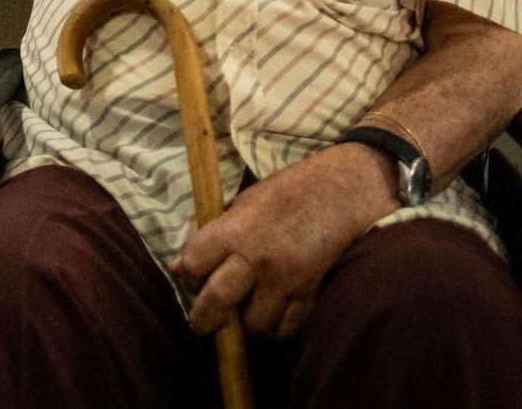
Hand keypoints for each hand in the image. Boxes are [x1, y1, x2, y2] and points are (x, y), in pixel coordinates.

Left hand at [171, 143, 397, 339]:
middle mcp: (258, 257)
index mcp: (235, 229)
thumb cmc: (285, 193)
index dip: (186, 276)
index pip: (194, 263)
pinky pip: (287, 328)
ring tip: (247, 308)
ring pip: (255, 323)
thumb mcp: (242, 204)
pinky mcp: (311, 293)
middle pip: (217, 301)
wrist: (340, 193)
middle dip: (204, 319)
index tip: (190, 279)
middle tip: (202, 323)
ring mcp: (286, 279)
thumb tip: (181, 269)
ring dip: (246, 323)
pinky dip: (277, 327)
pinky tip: (274, 311)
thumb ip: (214, 236)